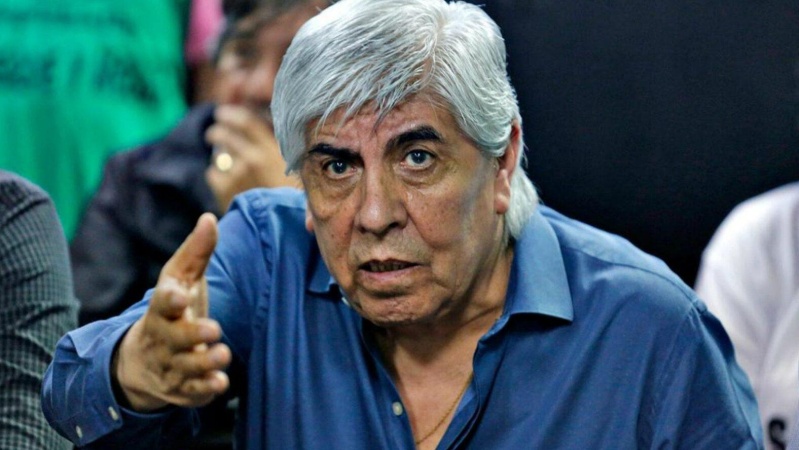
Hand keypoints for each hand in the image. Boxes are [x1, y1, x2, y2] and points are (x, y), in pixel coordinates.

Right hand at [114, 213, 231, 410]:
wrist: (143, 360)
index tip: (179, 294)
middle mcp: (163, 338)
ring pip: (185, 368)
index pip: (161, 302)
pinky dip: (204, 390)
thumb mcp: (181, 279)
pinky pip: (191, 393)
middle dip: (192, 335)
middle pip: (174, 338)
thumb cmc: (172, 309)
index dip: (170, 299)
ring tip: (223, 355)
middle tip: (214, 330)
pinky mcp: (180, 388)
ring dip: (204, 363)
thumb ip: (197, 251)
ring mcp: (170, 365)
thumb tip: (210, 217)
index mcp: (162, 308)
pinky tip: (220, 384)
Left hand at [205, 105, 301, 211]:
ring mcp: (238, 173)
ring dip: (220, 159)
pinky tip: (226, 185)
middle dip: (216, 133)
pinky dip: (216, 177)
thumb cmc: (287, 196)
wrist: (280, 225)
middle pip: (224, 135)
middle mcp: (254, 158)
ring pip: (218, 156)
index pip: (246, 122)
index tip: (222, 113)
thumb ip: (270, 149)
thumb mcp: (289, 168)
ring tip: (225, 166)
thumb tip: (250, 131)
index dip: (231, 115)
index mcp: (271, 150)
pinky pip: (212, 173)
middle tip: (213, 135)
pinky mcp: (225, 189)